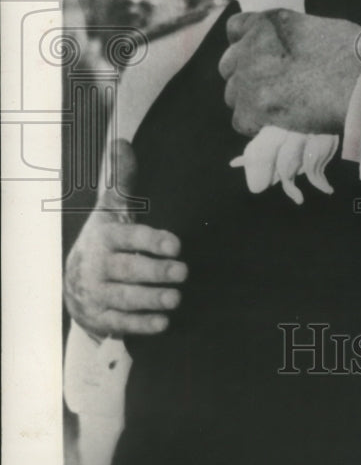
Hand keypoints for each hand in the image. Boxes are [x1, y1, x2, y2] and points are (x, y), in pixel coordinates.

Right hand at [64, 139, 186, 338]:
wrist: (74, 279)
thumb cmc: (104, 239)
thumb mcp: (111, 208)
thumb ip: (122, 179)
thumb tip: (121, 140)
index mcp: (104, 236)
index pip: (129, 237)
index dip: (152, 240)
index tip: (176, 244)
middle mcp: (97, 266)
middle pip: (128, 269)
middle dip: (155, 272)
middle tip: (183, 272)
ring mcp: (96, 293)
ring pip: (124, 298)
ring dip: (151, 300)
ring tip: (176, 299)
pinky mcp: (99, 317)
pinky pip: (119, 322)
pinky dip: (140, 324)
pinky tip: (163, 323)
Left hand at [219, 10, 360, 136]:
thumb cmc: (355, 57)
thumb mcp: (322, 29)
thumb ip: (296, 37)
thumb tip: (296, 50)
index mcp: (268, 23)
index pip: (236, 29)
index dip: (247, 45)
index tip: (261, 57)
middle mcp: (251, 47)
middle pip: (230, 65)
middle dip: (247, 75)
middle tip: (273, 88)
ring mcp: (249, 79)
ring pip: (234, 95)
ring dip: (251, 102)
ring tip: (279, 109)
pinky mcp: (253, 109)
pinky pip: (241, 121)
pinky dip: (257, 125)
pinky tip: (278, 124)